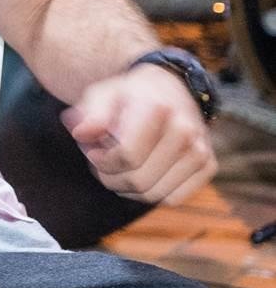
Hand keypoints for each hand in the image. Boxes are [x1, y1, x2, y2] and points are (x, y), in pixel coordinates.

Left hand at [60, 64, 216, 203]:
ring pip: (153, 194)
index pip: (127, 156)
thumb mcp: (102, 95)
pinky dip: (150, 192)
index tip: (92, 151)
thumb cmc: (127, 96)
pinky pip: (172, 198)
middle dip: (110, 177)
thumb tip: (80, 133)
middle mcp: (184, 130)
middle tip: (101, 163)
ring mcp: (200, 150)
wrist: (169, 90)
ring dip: (128, 187)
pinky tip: (140, 172)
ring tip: (119, 166)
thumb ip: (90, 115)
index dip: (101, 161)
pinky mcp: (208, 166)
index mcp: (157, 109)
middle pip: (138, 180)